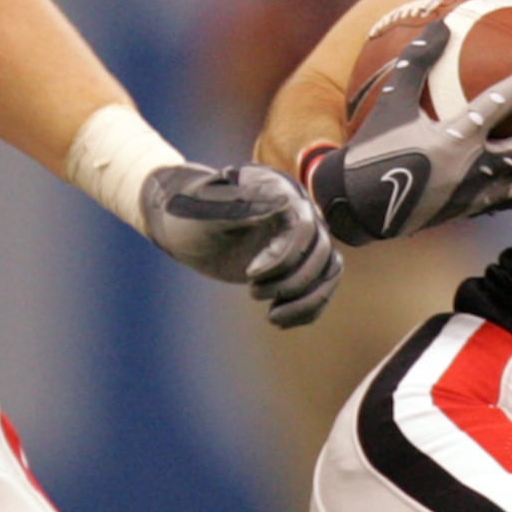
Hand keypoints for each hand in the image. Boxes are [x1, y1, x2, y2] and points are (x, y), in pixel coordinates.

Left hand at [138, 162, 343, 327]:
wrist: (183, 225)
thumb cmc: (189, 213)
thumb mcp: (206, 211)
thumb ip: (239, 206)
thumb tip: (281, 204)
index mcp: (279, 191)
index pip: (304, 228)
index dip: (283, 257)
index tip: (249, 275)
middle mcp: (298, 211)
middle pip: (321, 252)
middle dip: (291, 282)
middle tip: (251, 292)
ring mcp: (301, 237)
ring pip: (328, 271)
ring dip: (307, 301)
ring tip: (272, 318)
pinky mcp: (298, 260)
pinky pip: (322, 286)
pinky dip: (307, 309)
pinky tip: (279, 319)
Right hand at [306, 23, 511, 242]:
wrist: (357, 206)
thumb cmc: (371, 148)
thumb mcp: (391, 101)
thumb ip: (416, 61)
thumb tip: (440, 24)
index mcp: (452, 139)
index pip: (499, 106)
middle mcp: (469, 168)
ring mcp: (472, 194)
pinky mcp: (468, 210)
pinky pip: (510, 197)